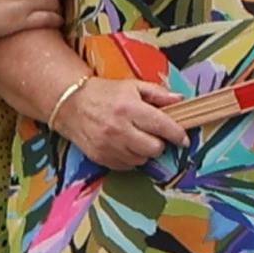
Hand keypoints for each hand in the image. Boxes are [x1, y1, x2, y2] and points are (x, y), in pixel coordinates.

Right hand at [50, 70, 183, 170]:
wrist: (70, 104)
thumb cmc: (104, 94)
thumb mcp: (133, 86)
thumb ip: (158, 94)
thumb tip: (180, 100)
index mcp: (129, 108)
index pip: (161, 126)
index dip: (177, 134)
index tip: (184, 139)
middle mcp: (118, 129)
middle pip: (154, 148)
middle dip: (159, 143)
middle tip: (154, 135)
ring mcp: (107, 146)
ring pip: (141, 160)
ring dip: (144, 152)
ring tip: (137, 138)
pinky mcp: (99, 157)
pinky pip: (126, 166)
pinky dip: (131, 158)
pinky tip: (125, 146)